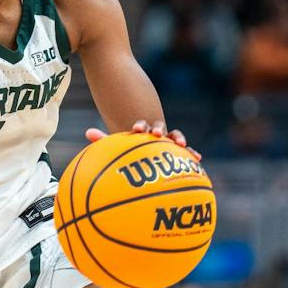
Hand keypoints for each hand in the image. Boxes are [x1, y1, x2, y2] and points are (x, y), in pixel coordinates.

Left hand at [85, 119, 201, 161]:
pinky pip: (186, 155)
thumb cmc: (129, 154)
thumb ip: (104, 141)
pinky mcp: (180, 156)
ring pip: (175, 138)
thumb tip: (88, 132)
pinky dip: (192, 154)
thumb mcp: (117, 148)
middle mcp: (157, 136)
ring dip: (178, 139)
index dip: (140, 127)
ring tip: (180, 144)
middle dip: (159, 129)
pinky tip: (198, 158)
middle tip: (156, 133)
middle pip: (160, 129)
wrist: (145, 160)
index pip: (141, 127)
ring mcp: (169, 145)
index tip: (136, 129)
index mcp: (142, 133)